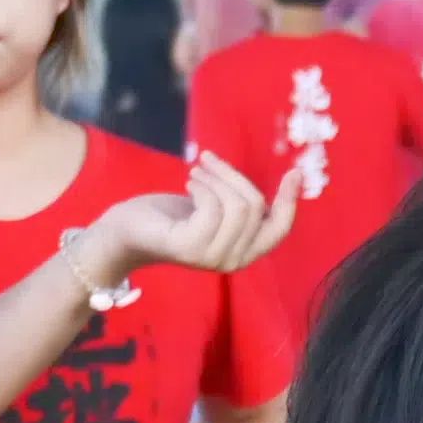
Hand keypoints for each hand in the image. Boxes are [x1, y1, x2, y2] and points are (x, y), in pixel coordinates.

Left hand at [81, 148, 293, 291]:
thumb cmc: (173, 215)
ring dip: (216, 177)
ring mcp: (212, 257)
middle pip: (256, 207)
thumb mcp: (218, 205)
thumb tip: (290, 178)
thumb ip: (244, 202)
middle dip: (233, 175)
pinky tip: (189, 183)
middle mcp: (234, 261)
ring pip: (237, 205)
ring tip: (196, 172)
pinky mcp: (191, 247)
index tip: (294, 171)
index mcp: (245, 251)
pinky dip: (203, 186)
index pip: (280, 229)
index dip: (290, 200)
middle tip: (208, 161)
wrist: (129, 231)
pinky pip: (213, 207)